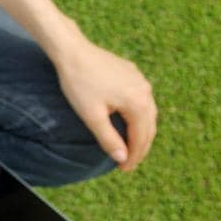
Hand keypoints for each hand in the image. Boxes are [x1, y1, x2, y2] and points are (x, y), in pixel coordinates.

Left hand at [52, 32, 157, 172]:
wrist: (73, 51)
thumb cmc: (80, 84)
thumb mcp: (92, 116)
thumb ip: (108, 139)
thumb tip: (122, 158)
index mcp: (138, 103)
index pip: (141, 138)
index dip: (133, 157)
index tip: (123, 170)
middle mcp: (145, 91)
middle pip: (148, 127)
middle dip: (139, 148)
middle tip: (128, 164)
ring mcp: (140, 80)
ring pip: (147, 113)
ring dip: (140, 132)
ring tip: (130, 147)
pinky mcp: (132, 73)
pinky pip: (141, 100)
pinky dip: (137, 115)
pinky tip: (128, 121)